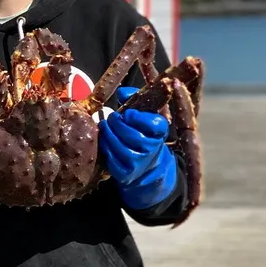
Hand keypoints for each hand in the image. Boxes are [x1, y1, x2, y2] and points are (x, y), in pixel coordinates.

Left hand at [99, 87, 177, 208]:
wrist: (144, 163)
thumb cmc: (140, 131)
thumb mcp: (142, 113)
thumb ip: (133, 98)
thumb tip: (121, 92)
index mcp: (160, 131)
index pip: (153, 124)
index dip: (137, 117)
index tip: (128, 113)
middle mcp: (153, 148)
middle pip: (132, 135)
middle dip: (117, 124)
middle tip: (111, 118)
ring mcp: (140, 163)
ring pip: (119, 147)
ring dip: (109, 134)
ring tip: (105, 126)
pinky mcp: (126, 173)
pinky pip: (111, 158)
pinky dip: (105, 147)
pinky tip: (105, 139)